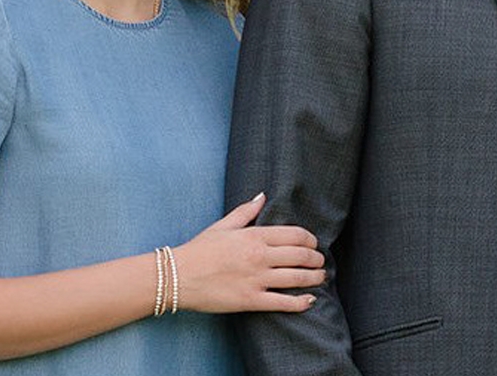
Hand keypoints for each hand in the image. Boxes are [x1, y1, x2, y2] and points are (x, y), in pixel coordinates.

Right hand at [170, 193, 324, 313]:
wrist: (176, 276)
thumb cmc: (198, 250)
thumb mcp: (222, 225)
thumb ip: (246, 211)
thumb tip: (262, 195)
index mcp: (254, 236)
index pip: (295, 235)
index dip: (310, 240)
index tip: (313, 244)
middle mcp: (259, 256)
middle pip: (301, 256)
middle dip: (316, 259)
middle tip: (320, 262)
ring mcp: (256, 279)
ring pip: (297, 278)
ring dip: (314, 278)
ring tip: (320, 278)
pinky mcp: (250, 300)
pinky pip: (283, 302)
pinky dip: (301, 302)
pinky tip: (309, 300)